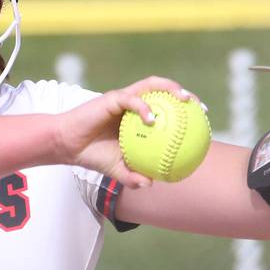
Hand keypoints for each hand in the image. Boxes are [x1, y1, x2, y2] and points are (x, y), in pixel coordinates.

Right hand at [54, 76, 192, 188]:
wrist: (68, 146)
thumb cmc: (92, 155)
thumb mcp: (116, 170)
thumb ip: (133, 176)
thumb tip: (152, 184)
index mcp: (137, 117)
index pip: (165, 107)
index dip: (184, 110)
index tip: (201, 120)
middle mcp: (133, 104)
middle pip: (163, 90)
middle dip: (183, 93)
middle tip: (199, 107)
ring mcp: (123, 99)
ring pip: (150, 85)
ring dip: (168, 88)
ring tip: (182, 99)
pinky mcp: (111, 99)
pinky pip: (131, 99)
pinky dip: (143, 107)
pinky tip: (152, 119)